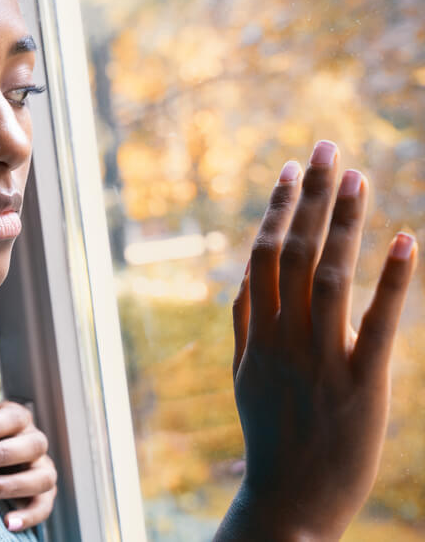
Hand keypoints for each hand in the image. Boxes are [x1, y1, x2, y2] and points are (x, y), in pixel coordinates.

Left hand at [0, 384, 57, 531]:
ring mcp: (43, 469)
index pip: (12, 418)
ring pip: (41, 477)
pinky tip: (7, 522)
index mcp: (19, 419)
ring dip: (12, 485)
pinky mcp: (44, 496)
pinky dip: (28, 516)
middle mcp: (35, 442)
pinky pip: (43, 506)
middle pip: (30, 446)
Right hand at [216, 141, 417, 540]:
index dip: (278, 209)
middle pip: (295, 253)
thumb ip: (243, 325)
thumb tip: (242, 276)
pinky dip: (391, 279)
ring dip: (342, 222)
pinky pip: (377, 324)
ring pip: (329, 276)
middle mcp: (285, 338)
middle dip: (310, 196)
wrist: (290, 501)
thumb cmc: (270, 437)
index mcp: (258, 334)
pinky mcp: (361, 384)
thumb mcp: (245, 378)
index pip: (265, 256)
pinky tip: (405, 239)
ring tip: (357, 175)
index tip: (288, 168)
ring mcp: (321, 359)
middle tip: (325, 147)